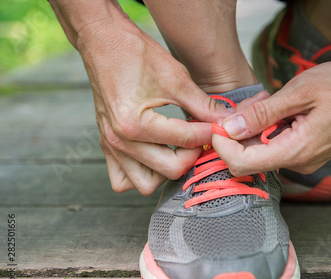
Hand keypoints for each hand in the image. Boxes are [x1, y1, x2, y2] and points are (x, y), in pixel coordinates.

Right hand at [77, 19, 228, 194]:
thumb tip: (226, 120)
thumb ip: (202, 104)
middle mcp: (119, 141)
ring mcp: (111, 146)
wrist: (104, 42)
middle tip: (199, 137)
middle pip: (170, 169)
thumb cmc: (136, 55)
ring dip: (166, 171)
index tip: (219, 126)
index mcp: (135, 123)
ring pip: (146, 184)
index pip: (184, 140)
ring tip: (178, 148)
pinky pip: (123, 180)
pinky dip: (141, 174)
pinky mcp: (106, 146)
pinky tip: (155, 155)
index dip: (209, 133)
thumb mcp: (176, 77)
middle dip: (191, 155)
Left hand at [212, 54, 330, 175]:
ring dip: (258, 126)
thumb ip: (263, 113)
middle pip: (252, 157)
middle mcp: (300, 162)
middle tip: (247, 103)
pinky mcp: (311, 152)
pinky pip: (281, 144)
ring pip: (266, 149)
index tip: (217, 124)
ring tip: (270, 99)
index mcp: (297, 151)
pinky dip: (273, 127)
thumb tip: (230, 127)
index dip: (222, 146)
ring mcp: (307, 159)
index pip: (243, 163)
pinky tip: (282, 107)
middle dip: (240, 132)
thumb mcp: (300, 92)